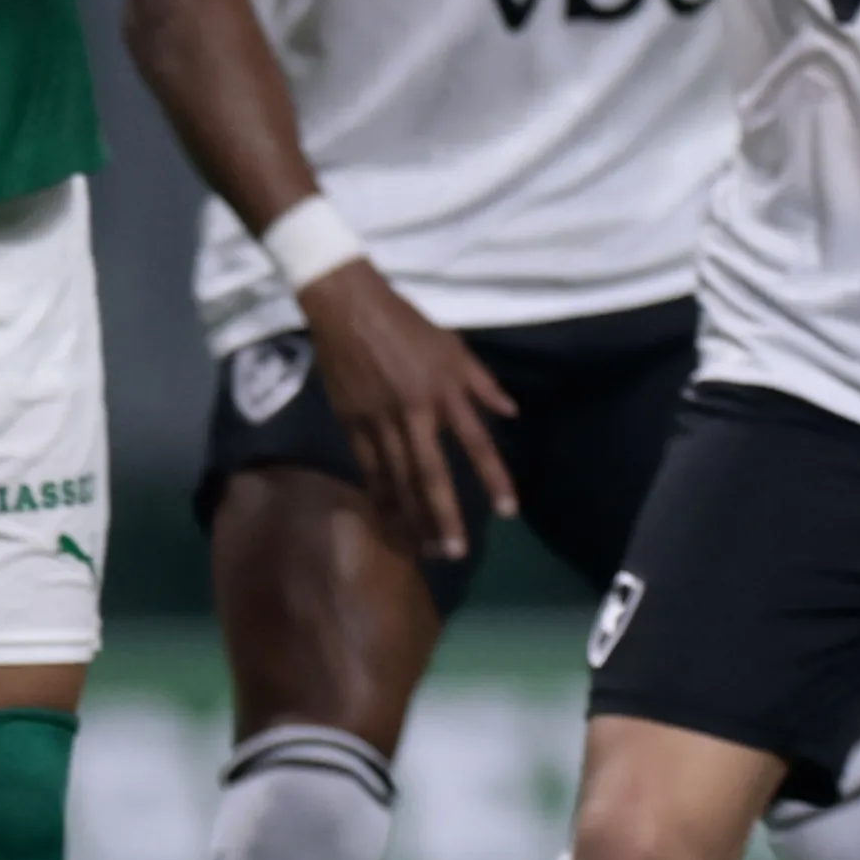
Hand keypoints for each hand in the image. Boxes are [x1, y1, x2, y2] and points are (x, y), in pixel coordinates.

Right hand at [297, 261, 517, 560]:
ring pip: (397, 478)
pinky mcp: (350, 422)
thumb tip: (511, 413)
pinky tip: (387, 516)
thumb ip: (483, 383)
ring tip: (424, 547)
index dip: (494, 478)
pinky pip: (367, 467)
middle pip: (432, 474)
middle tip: (454, 551)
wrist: (348, 308)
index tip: (508, 511)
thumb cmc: (407, 324)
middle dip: (444, 516)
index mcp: (445, 392)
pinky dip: (378, 494)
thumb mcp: (455, 347)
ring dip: (411, 515)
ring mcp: (379, 420)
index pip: (478, 444)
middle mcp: (415, 413)